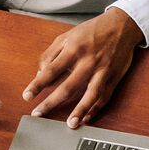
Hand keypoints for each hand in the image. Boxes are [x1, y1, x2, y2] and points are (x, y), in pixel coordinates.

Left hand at [25, 7, 141, 127]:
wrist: (122, 25)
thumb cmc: (91, 31)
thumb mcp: (66, 37)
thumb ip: (50, 55)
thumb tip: (40, 74)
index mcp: (73, 50)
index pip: (51, 70)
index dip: (38, 84)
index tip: (27, 96)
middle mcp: (88, 61)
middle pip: (68, 86)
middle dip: (52, 102)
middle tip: (38, 114)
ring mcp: (103, 70)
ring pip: (91, 94)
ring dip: (80, 111)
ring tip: (70, 124)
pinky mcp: (114, 76)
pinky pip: (105, 96)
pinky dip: (96, 108)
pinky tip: (86, 118)